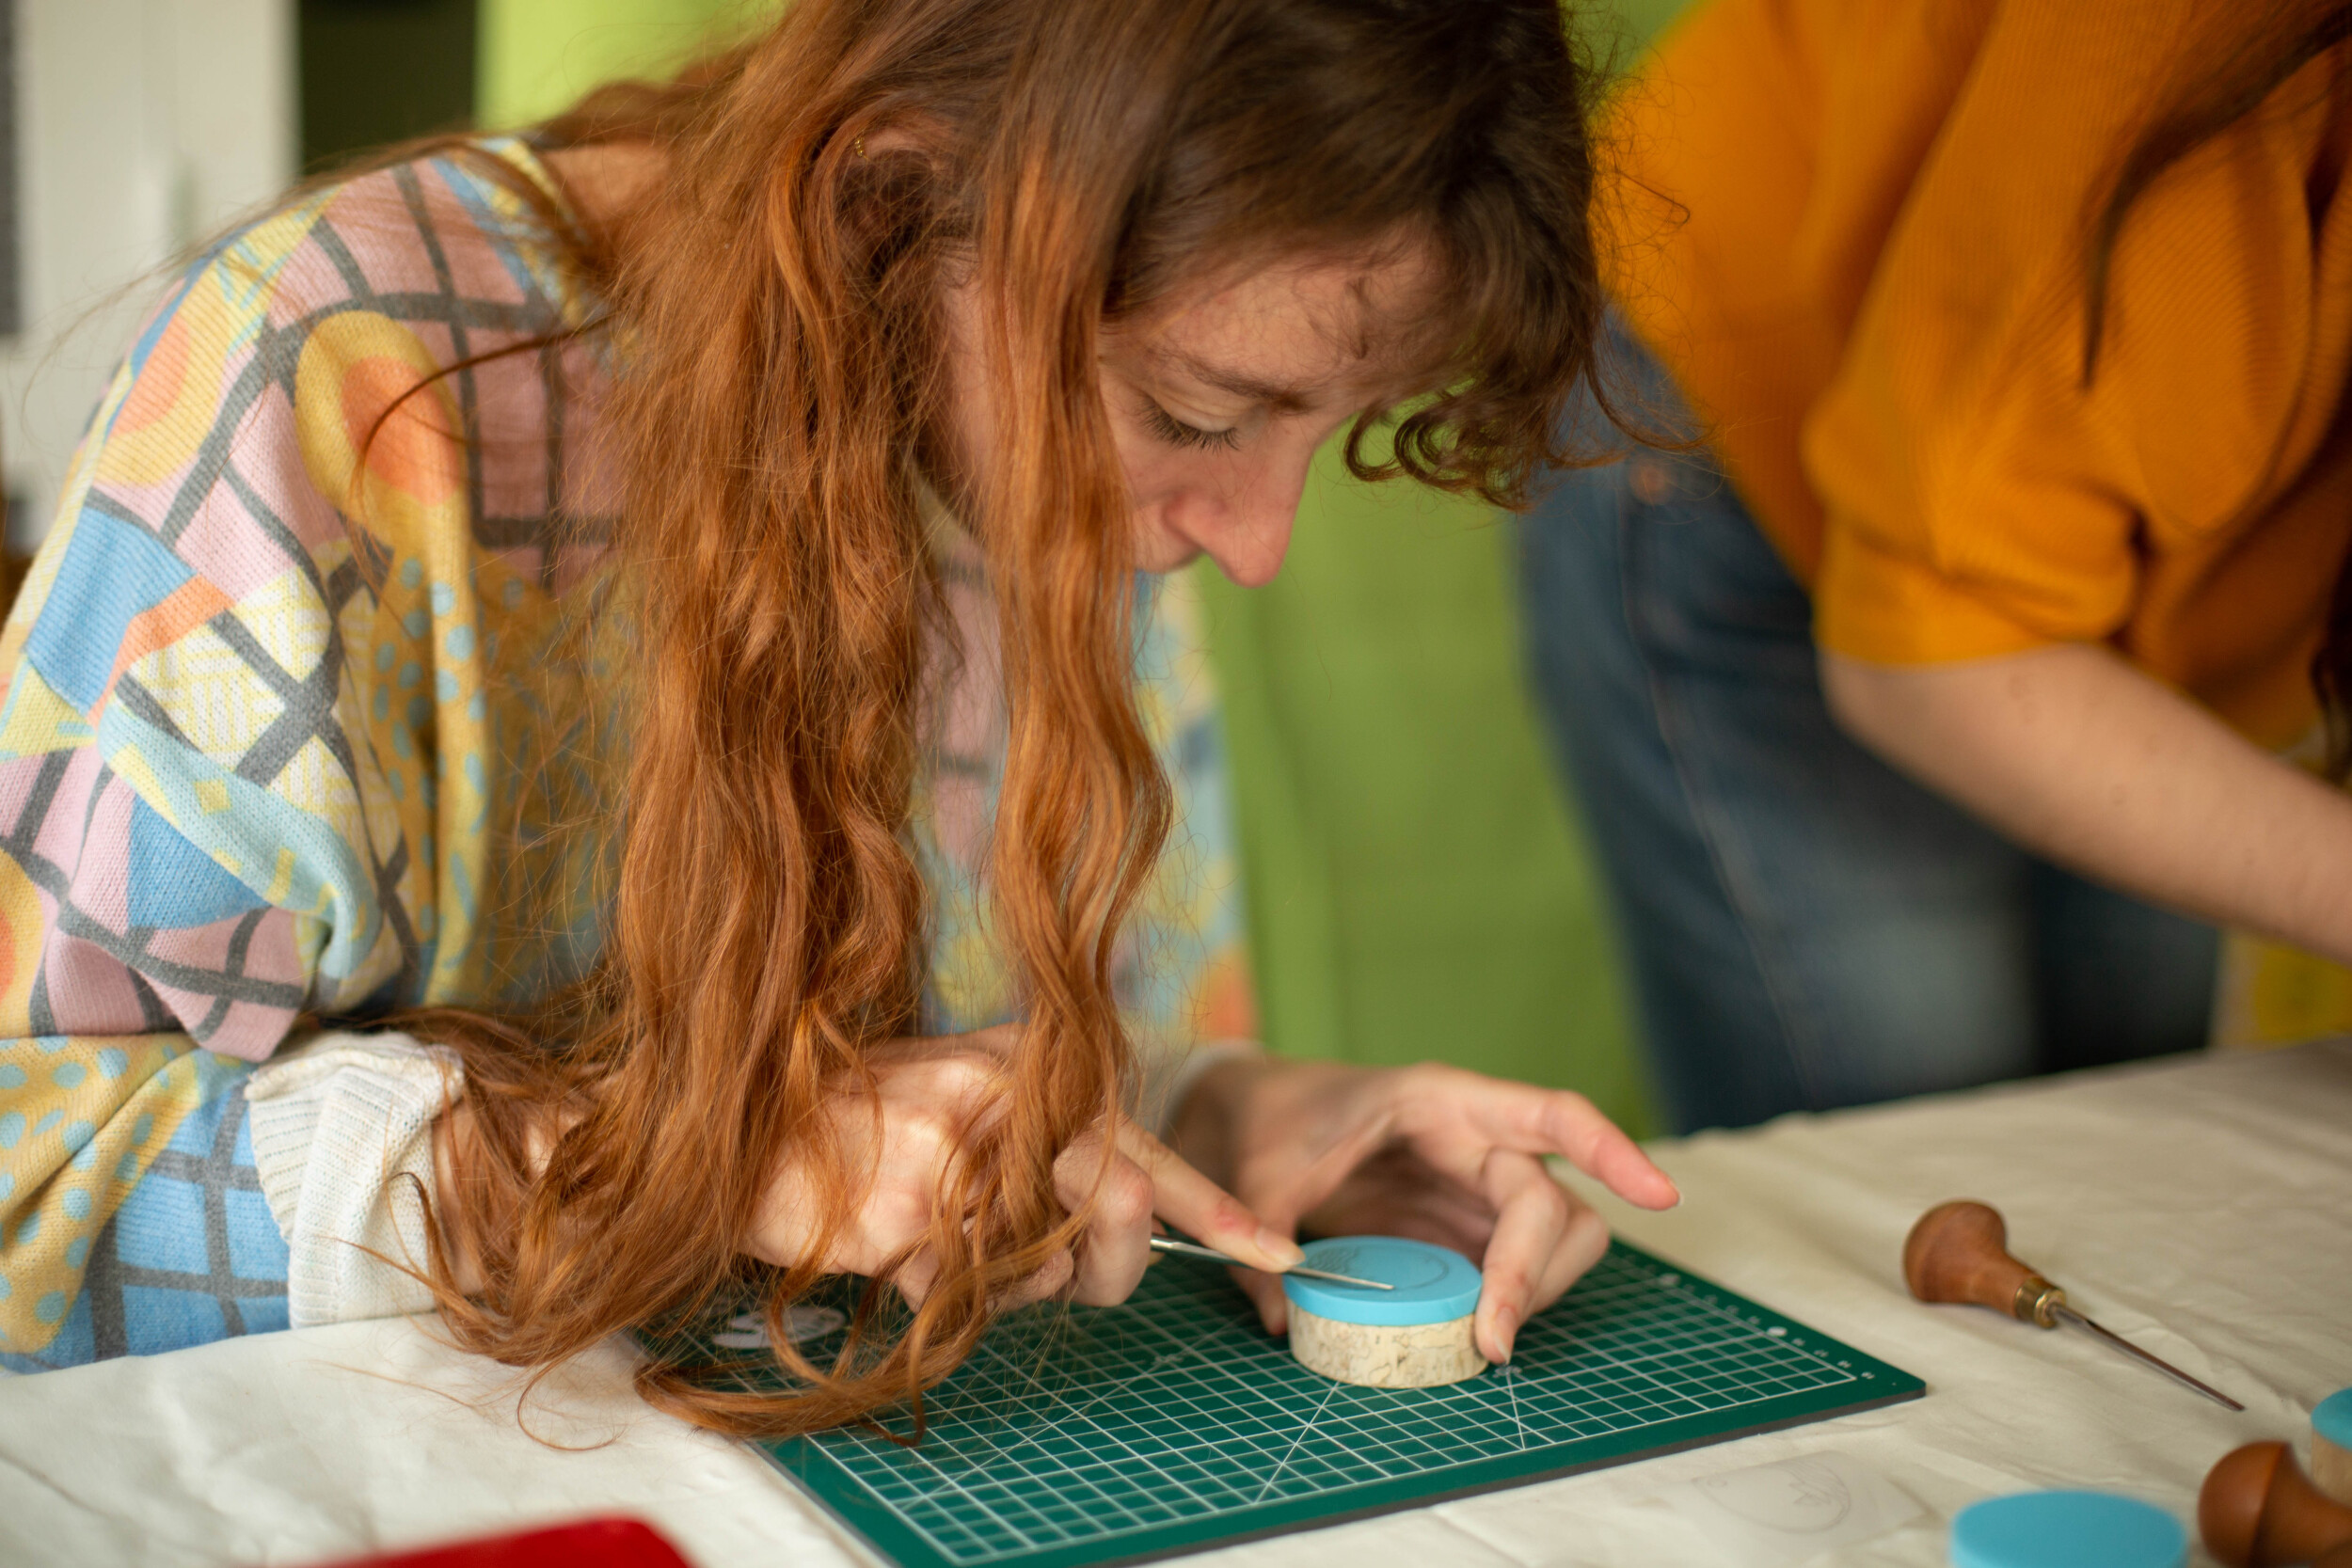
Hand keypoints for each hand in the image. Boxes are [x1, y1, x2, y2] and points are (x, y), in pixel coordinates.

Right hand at [747, 1027, 1301, 1307]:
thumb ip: (1045, 1134)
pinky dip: (942, 1295)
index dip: (1219, 1208)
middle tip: (1075, 1277)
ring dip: (1006, 1284)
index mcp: (1025, 1061)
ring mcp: (956, 1155)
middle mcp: (1001, 1095)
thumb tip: (1131, 1214)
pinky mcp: (910, 1218)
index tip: (1279, 1252)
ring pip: (1045, 1271)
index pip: (1144, 1139)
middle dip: (1112, 1270)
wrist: (742, 1137)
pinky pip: (972, 1297)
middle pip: (1123, 1211)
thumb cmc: (859, 1119)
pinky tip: (894, 1250)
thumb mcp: (964, 1092)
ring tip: (939, 1232)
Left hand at [1169, 1057, 1678, 1364]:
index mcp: (1441, 1101)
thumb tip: (1284, 1317)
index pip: (1549, 1113)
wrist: (1251, 1118)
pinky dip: (1514, 1302)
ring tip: (1487, 1339)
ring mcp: (1477, 1188)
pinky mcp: (1466, 1228)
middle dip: (1534, 1273)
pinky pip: (1519, 1266)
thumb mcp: (1256, 1171)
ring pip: (1558, 1237)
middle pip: (1553, 1203)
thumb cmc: (1270, 1123)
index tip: (1659, 1196)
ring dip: (1537, 1291)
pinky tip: (1479, 1332)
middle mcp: (1477, 1141)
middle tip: (1493, 1342)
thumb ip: (1267, 1233)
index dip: (1611, 1148)